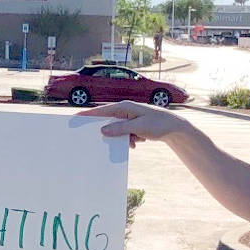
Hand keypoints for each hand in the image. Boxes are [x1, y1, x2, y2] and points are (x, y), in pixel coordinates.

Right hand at [78, 100, 194, 148]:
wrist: (174, 128)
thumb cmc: (158, 123)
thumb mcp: (139, 127)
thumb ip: (120, 129)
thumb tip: (103, 130)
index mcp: (124, 107)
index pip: (102, 110)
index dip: (88, 114)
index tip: (76, 117)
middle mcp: (125, 111)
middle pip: (107, 120)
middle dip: (104, 130)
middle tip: (93, 138)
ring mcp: (129, 118)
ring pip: (116, 129)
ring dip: (120, 137)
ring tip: (130, 141)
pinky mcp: (133, 126)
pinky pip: (124, 134)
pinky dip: (128, 139)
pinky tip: (135, 143)